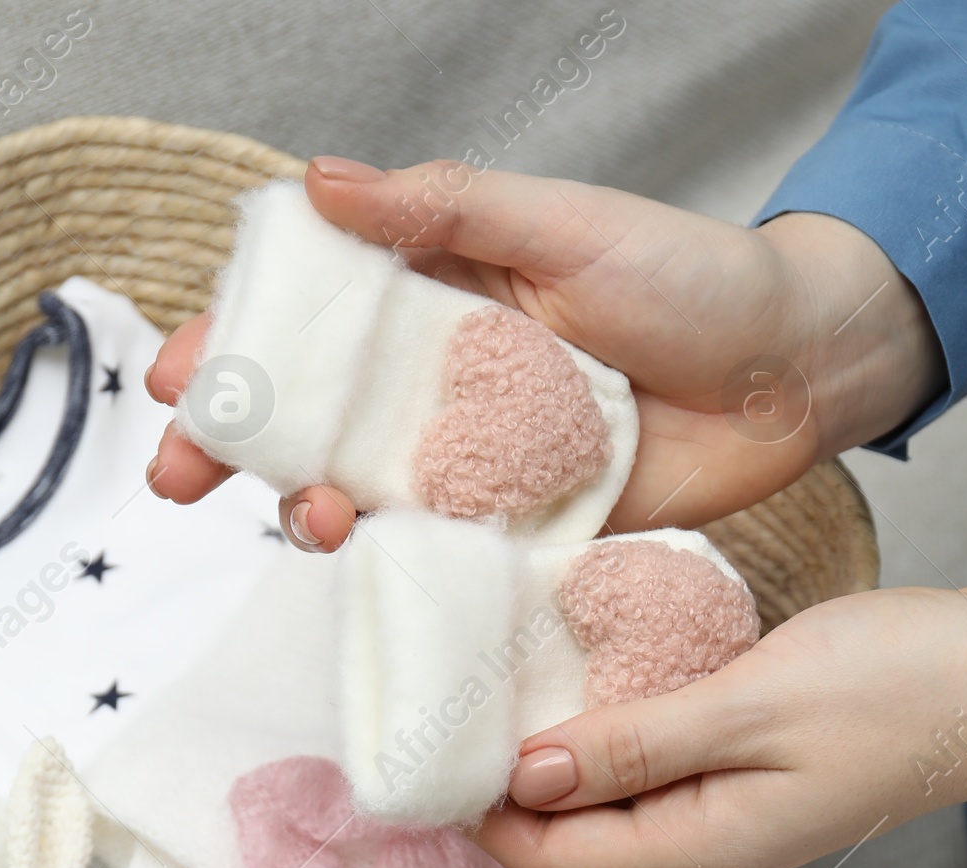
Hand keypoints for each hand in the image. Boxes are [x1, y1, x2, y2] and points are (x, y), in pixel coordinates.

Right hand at [144, 157, 943, 546]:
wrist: (792, 371)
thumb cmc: (690, 276)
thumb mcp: (559, 223)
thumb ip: (441, 209)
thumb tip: (318, 182)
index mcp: (434, 301)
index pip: (307, 326)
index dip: (231, 350)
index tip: (173, 376)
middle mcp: (441, 389)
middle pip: (310, 424)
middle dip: (234, 453)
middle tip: (180, 480)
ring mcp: (478, 469)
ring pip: (366, 502)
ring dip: (315, 516)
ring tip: (314, 523)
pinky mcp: (527, 537)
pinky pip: (448, 565)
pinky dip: (404, 582)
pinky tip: (377, 586)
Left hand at [473, 585, 966, 867]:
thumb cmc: (905, 686)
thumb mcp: (749, 702)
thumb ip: (634, 740)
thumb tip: (527, 774)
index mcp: (702, 844)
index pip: (554, 856)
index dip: (477, 817)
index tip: (413, 759)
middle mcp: (715, 843)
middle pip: (579, 838)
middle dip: (506, 794)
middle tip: (435, 719)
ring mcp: (745, 810)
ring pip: (620, 800)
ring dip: (560, 759)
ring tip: (493, 696)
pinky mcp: (769, 767)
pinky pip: (666, 764)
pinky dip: (619, 733)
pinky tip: (594, 682)